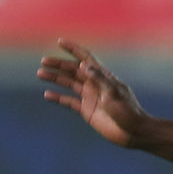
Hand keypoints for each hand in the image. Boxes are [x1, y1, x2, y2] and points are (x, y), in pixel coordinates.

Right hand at [36, 38, 153, 147]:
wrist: (133, 132)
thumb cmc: (128, 111)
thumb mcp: (114, 93)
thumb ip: (99, 79)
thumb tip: (84, 65)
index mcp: (103, 76)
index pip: (86, 58)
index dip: (73, 49)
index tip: (60, 41)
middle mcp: (94, 84)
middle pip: (73, 70)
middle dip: (58, 64)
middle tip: (43, 62)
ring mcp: (90, 96)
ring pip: (68, 83)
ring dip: (55, 78)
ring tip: (40, 74)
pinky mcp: (86, 110)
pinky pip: (69, 101)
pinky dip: (58, 97)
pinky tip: (47, 94)